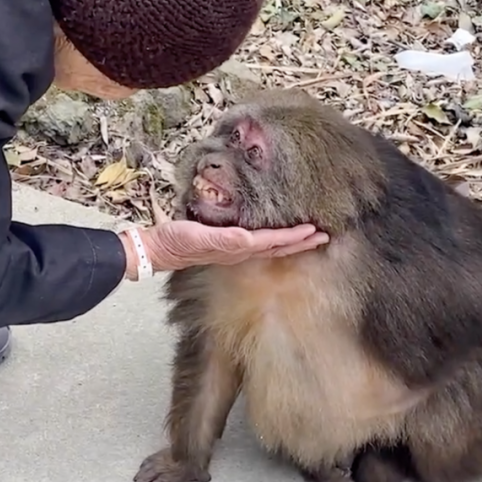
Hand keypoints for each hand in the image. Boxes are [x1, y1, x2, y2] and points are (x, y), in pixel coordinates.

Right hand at [119, 221, 328, 279]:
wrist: (156, 249)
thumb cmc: (176, 241)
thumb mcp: (199, 236)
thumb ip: (225, 239)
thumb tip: (249, 239)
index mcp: (238, 247)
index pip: (274, 241)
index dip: (295, 237)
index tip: (316, 231)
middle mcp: (240, 250)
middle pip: (278, 247)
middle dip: (302, 242)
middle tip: (325, 235)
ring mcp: (234, 249)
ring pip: (270, 245)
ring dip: (291, 241)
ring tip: (308, 235)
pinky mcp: (225, 244)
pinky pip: (257, 242)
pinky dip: (272, 238)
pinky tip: (274, 235)